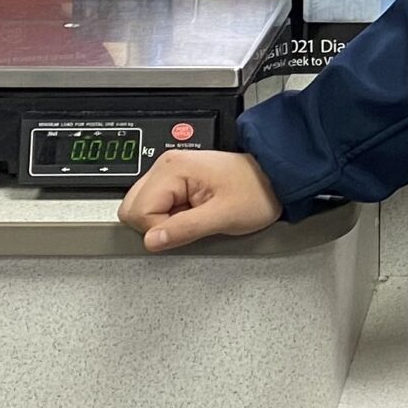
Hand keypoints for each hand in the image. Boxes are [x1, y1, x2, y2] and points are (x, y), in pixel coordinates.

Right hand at [119, 151, 282, 251]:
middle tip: (187, 224)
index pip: (138, 211)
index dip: (159, 230)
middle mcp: (166, 165)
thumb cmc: (256, 192)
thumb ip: (184, 229)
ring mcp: (169, 172)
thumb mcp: (223, 217)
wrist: (275, 179)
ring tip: (193, 217)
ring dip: (162, 221)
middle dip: (155, 225)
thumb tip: (151, 241)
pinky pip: (156, 205)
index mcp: (173, 168)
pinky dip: (168, 216)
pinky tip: (191, 213)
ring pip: (140, 207)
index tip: (184, 229)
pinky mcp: (175, 181)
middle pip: (132, 207)